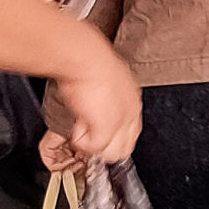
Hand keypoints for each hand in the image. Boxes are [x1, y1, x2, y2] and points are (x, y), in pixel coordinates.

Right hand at [43, 49, 141, 164]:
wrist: (83, 56)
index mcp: (132, 99)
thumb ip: (106, 96)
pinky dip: (82, 142)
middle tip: (86, 133)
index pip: (131, 133)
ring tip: (80, 128)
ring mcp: (121, 122)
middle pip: (124, 148)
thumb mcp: (105, 78)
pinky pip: (95, 148)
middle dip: (103, 146)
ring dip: (93, 146)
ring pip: (112, 153)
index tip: (96, 134)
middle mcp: (131, 112)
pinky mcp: (106, 128)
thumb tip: (94, 109)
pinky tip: (76, 128)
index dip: (112, 138)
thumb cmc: (89, 58)